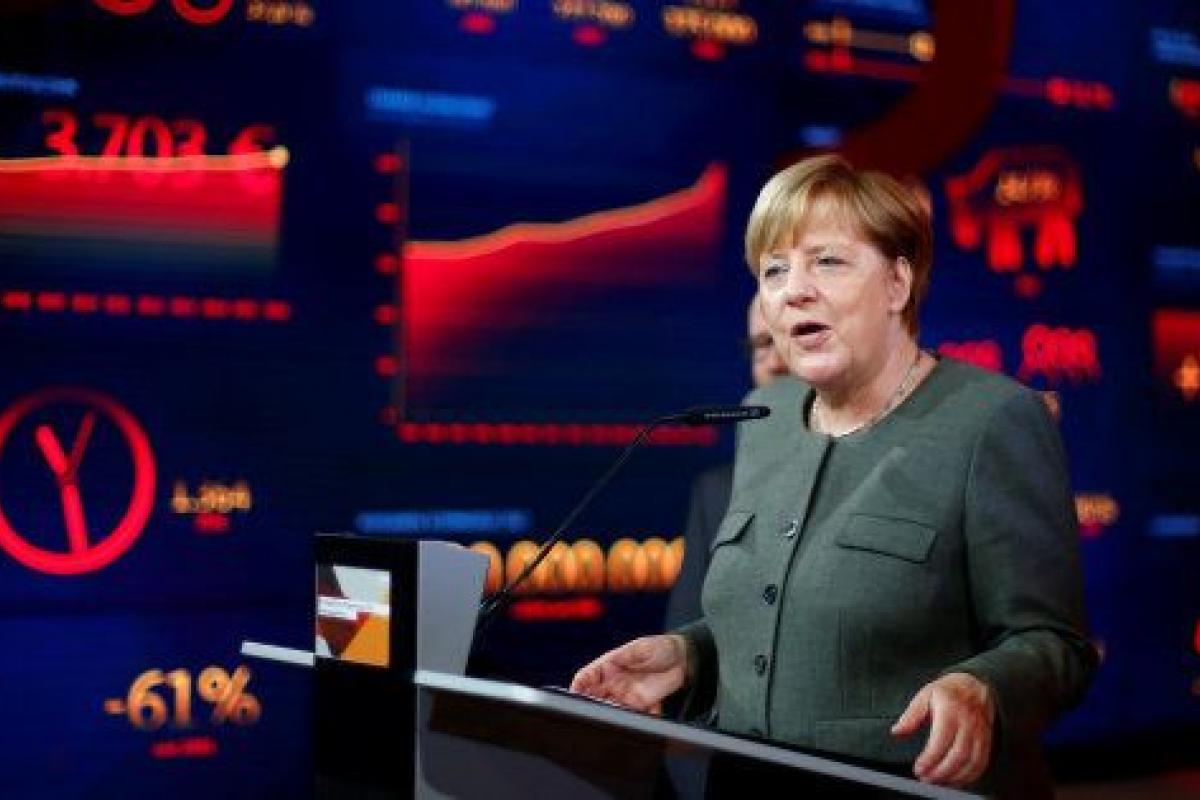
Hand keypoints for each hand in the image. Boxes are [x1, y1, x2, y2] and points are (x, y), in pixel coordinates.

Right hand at [569, 634, 688, 714]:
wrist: (684, 660)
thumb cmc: (660, 648)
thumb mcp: (641, 647)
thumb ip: (626, 656)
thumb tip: (609, 663)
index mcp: (609, 666)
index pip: (587, 677)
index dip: (579, 686)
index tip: (574, 694)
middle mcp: (615, 684)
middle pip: (595, 698)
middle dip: (591, 706)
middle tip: (592, 710)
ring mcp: (627, 697)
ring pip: (612, 711)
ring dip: (611, 716)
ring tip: (615, 716)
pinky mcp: (642, 707)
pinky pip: (635, 718)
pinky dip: (636, 722)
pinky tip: (641, 718)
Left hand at [890, 672, 995, 787]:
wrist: (974, 685)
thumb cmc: (947, 692)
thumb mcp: (924, 695)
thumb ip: (911, 715)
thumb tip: (897, 731)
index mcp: (950, 710)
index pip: (941, 740)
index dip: (930, 758)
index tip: (919, 768)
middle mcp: (968, 723)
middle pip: (958, 755)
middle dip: (941, 771)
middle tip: (926, 778)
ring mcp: (980, 734)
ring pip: (972, 762)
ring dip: (955, 777)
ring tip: (938, 781)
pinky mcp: (986, 741)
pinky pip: (981, 763)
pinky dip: (970, 776)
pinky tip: (956, 780)